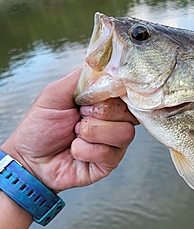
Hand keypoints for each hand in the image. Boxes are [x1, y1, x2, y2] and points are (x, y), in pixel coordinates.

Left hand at [1, 68, 137, 192]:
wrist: (29, 158)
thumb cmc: (40, 126)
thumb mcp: (56, 92)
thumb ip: (82, 78)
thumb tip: (106, 65)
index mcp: (104, 103)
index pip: (127, 93)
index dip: (116, 92)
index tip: (96, 95)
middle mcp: (113, 122)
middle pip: (129, 113)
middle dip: (99, 113)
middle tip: (79, 115)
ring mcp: (114, 144)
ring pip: (124, 133)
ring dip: (92, 132)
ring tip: (75, 134)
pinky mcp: (109, 163)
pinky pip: (109, 153)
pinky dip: (84, 150)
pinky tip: (74, 150)